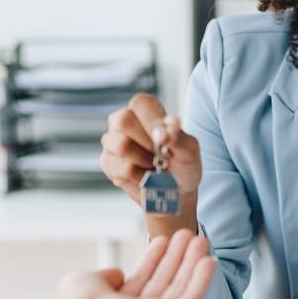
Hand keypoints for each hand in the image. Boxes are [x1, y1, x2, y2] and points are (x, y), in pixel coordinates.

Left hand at [58, 230, 215, 298]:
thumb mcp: (87, 282)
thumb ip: (105, 277)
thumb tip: (118, 274)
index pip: (143, 281)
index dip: (154, 259)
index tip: (163, 240)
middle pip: (165, 281)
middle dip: (177, 257)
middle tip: (187, 234)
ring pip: (181, 286)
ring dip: (192, 262)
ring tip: (200, 238)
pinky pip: (193, 298)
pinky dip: (203, 279)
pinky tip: (209, 260)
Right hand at [100, 93, 202, 207]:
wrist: (175, 195)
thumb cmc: (182, 167)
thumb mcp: (189, 152)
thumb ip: (180, 136)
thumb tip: (169, 124)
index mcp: (147, 112)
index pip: (140, 103)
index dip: (151, 121)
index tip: (164, 139)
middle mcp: (125, 123)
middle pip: (122, 120)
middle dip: (146, 143)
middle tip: (159, 155)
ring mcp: (113, 142)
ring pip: (120, 145)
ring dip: (143, 161)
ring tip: (152, 166)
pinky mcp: (107, 163)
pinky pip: (119, 168)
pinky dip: (138, 177)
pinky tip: (143, 177)